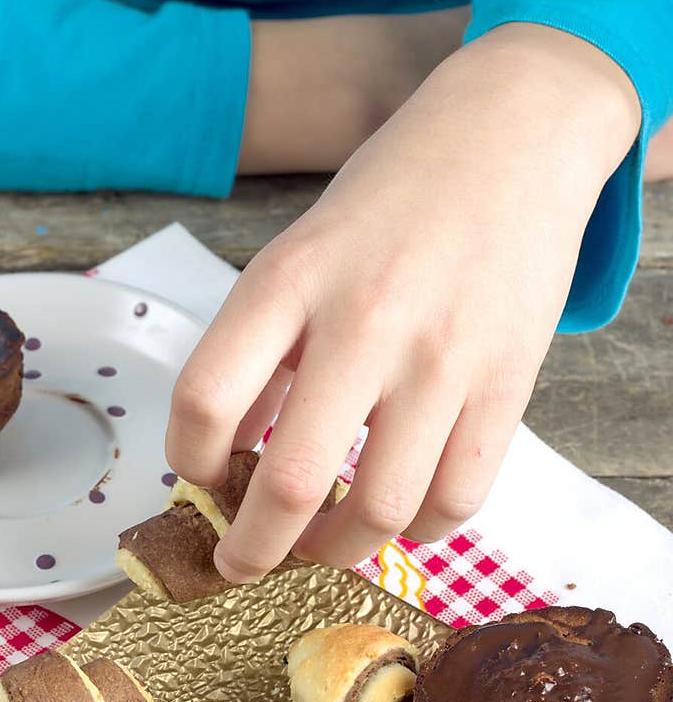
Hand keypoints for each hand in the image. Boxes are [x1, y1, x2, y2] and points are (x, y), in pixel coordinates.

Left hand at [166, 24, 639, 581]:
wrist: (512, 137)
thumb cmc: (389, 203)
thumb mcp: (299, 253)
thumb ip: (258, 351)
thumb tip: (223, 458)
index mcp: (290, 279)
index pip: (204, 399)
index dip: (188, 462)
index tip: (199, 480)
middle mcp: (364, 320)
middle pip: (289, 482)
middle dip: (251, 551)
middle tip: (242, 564)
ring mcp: (443, 358)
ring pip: (381, 510)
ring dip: (335, 552)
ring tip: (321, 546)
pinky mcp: (507, 384)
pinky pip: (458, 500)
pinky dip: (418, 531)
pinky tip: (398, 515)